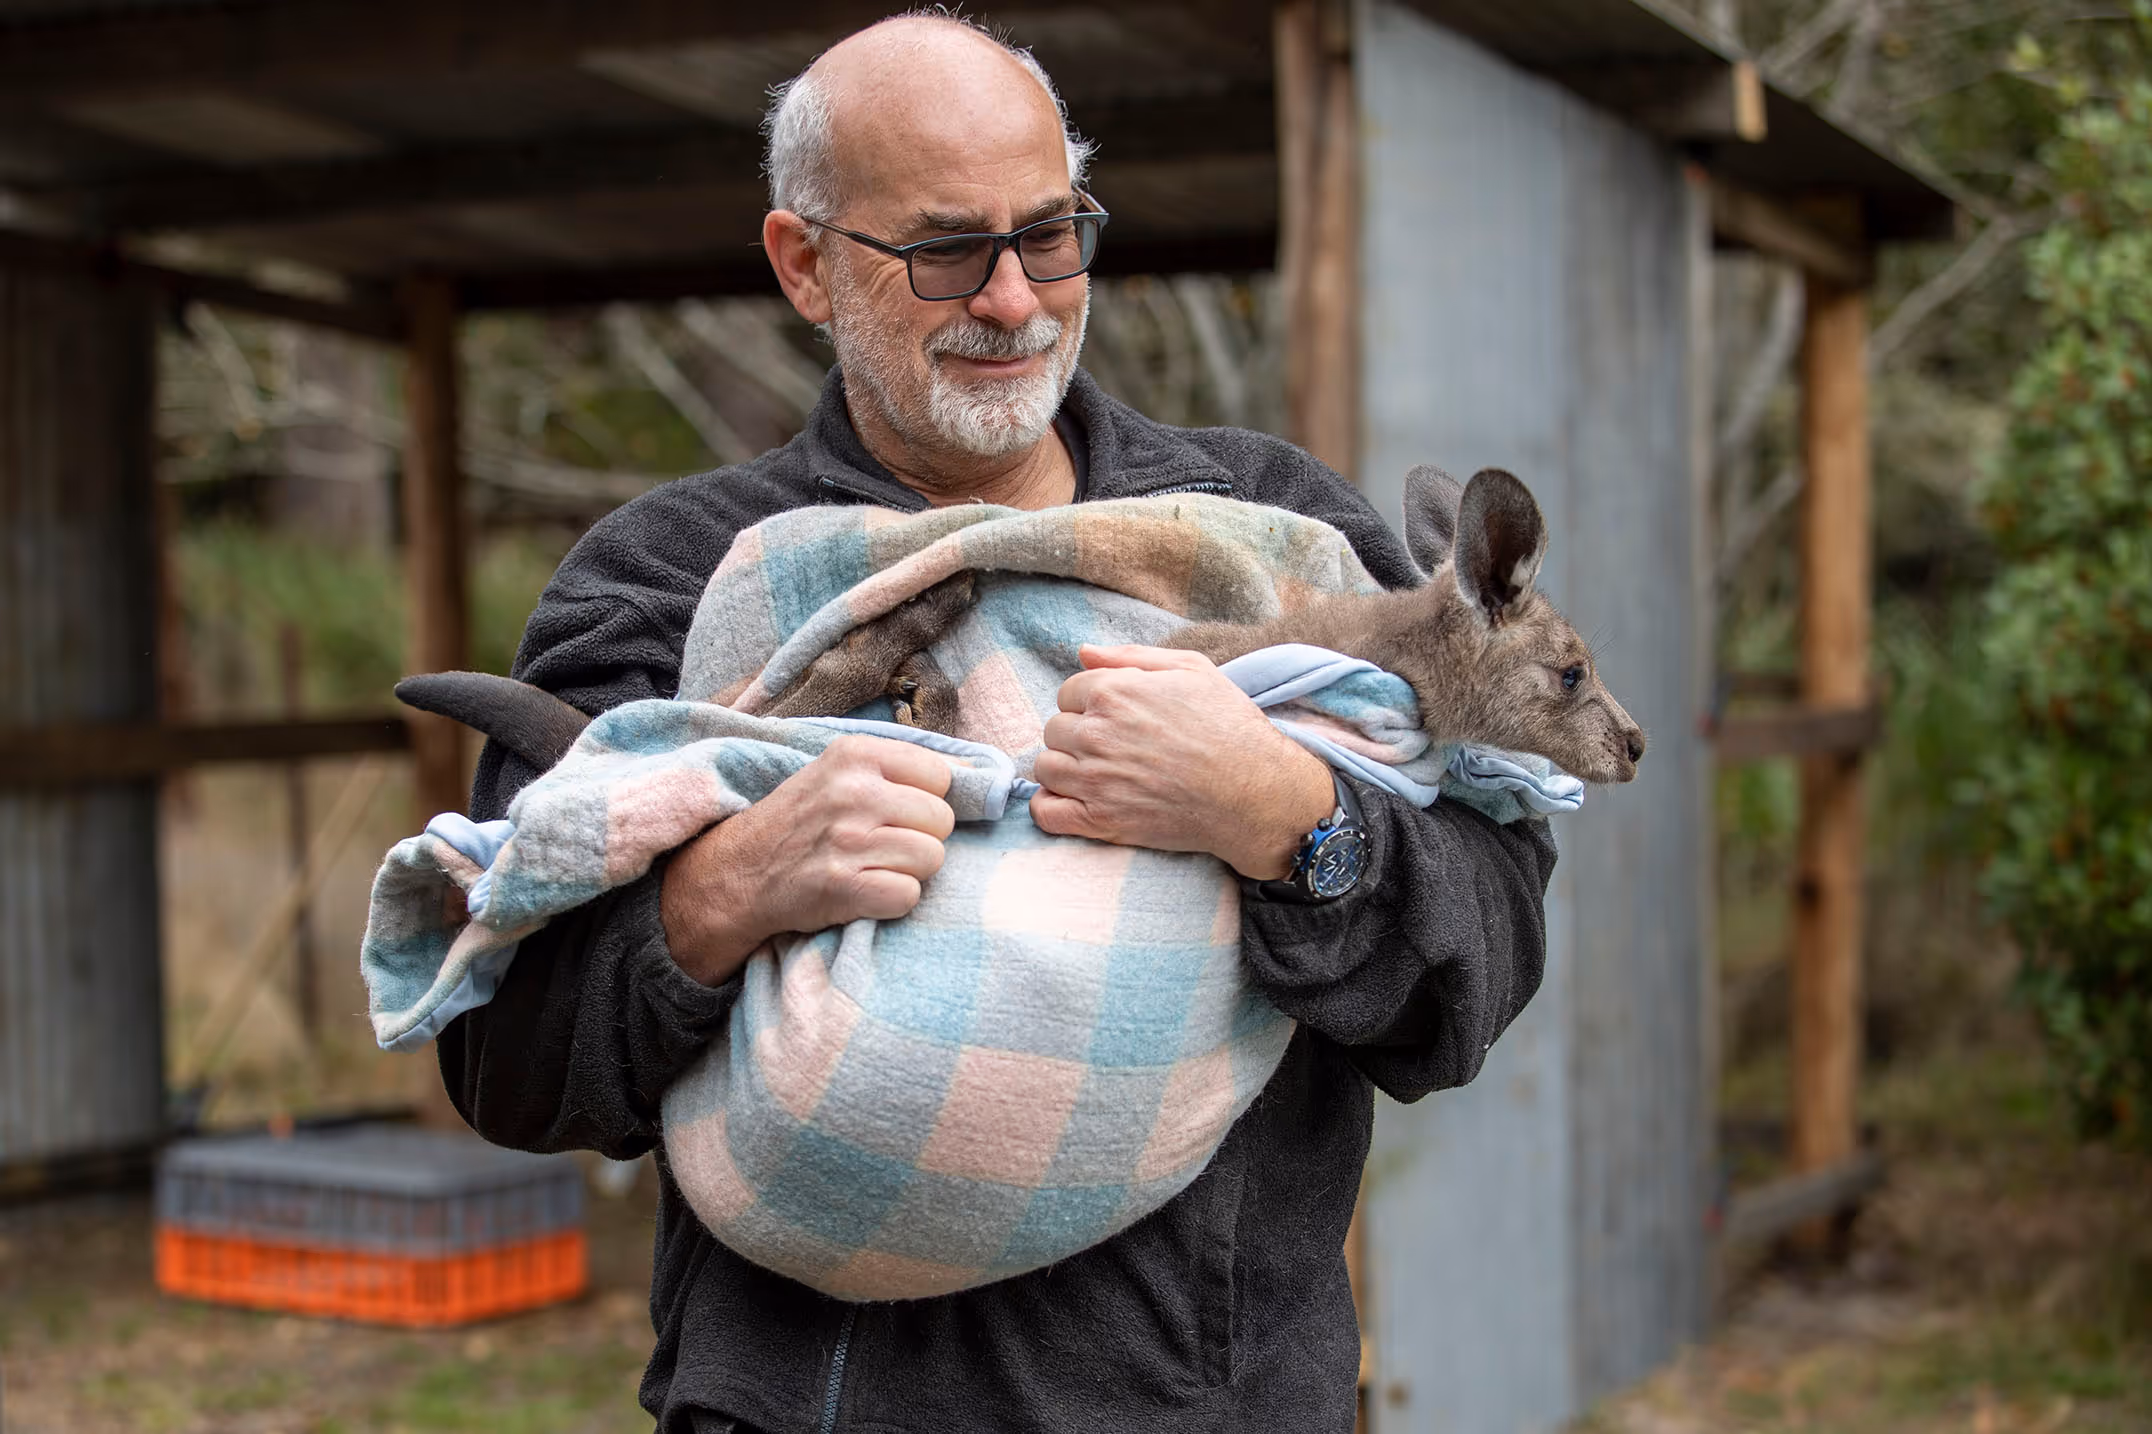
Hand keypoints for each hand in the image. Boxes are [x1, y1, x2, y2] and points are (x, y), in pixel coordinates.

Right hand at [660, 734, 954, 984]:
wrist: (739, 872)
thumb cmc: (801, 821)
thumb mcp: (838, 771)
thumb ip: (896, 768)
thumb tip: (978, 775)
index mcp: (856, 753)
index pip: (941, 775)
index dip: (927, 799)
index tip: (898, 813)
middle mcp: (853, 791)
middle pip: (942, 820)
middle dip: (921, 838)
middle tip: (882, 845)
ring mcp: (848, 839)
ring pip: (932, 858)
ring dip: (909, 871)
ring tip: (873, 867)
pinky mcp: (844, 885)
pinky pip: (910, 895)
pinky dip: (893, 901)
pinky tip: (867, 892)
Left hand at [1030, 645, 1337, 879]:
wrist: (1255, 792)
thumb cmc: (1229, 725)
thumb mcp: (1192, 669)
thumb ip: (1131, 655)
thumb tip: (1083, 652)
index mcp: (1113, 691)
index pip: (1068, 692)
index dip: (1091, 703)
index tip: (1117, 718)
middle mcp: (1095, 733)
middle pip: (1055, 729)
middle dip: (1078, 734)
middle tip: (1115, 747)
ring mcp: (1094, 780)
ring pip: (1046, 767)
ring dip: (1065, 768)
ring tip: (1099, 773)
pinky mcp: (1100, 821)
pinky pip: (1046, 812)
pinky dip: (1051, 806)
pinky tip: (1075, 801)